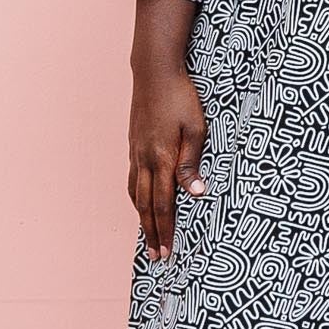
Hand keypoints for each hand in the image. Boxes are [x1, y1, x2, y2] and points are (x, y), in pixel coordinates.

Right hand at [127, 64, 207, 261]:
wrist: (154, 72)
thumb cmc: (181, 97)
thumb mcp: (195, 128)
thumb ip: (192, 163)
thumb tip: (196, 194)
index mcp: (161, 158)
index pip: (163, 204)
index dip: (166, 229)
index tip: (168, 251)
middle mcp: (144, 159)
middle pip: (145, 206)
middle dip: (152, 233)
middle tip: (156, 256)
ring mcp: (135, 152)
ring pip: (134, 194)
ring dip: (141, 219)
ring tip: (147, 237)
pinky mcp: (133, 145)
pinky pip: (131, 179)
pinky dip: (134, 198)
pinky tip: (139, 203)